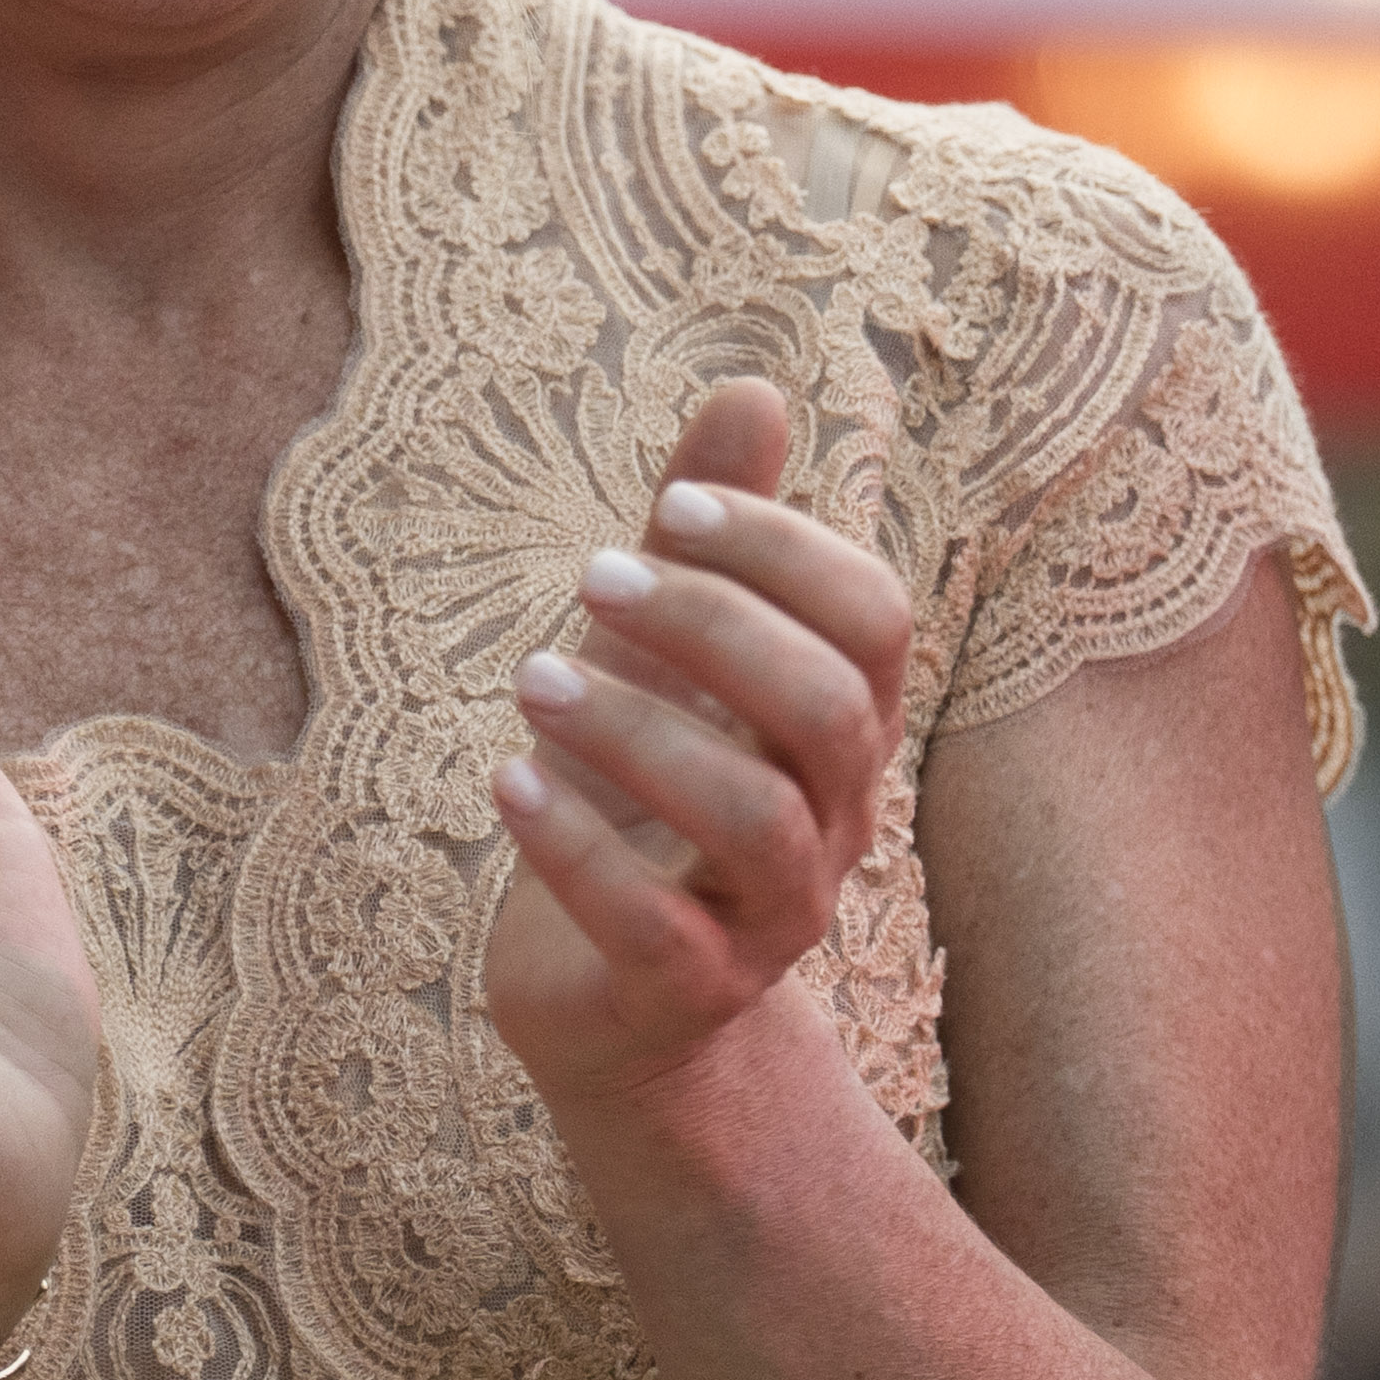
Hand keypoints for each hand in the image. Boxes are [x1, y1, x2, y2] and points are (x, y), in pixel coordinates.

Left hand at [484, 379, 916, 1113]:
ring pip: (755, 819)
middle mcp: (832, 819)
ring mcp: (769, 915)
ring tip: (529, 677)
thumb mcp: (669, 651)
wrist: (618, 994)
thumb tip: (754, 385)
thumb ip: (709, 531)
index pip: (872, 618)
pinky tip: (506, 780)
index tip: (669, 503)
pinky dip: (575, 847)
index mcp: (839, 724)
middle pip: (828, 709)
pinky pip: (653, 925)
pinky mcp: (684, 988)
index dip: (783, 549)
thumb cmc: (648, 790)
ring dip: (636, 731)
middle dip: (711, 626)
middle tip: (587, 575)